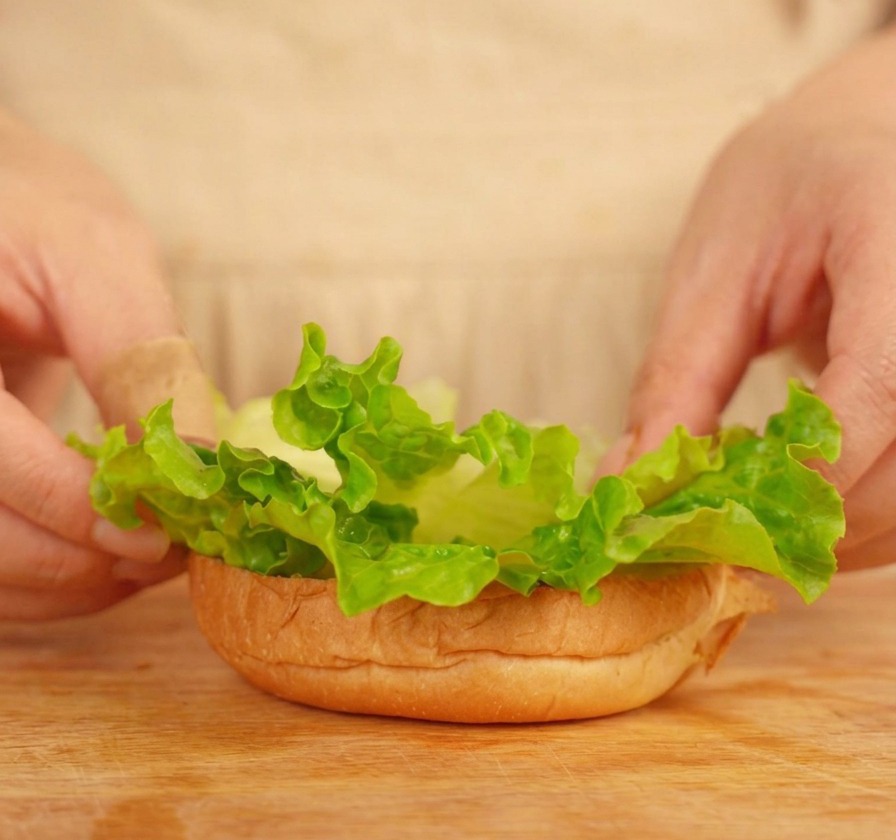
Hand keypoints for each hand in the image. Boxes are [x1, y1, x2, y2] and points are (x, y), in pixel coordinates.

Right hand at [0, 108, 214, 619]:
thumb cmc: (30, 209)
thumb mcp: (97, 257)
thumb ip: (140, 361)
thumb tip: (192, 467)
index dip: (74, 505)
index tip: (163, 532)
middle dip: (77, 559)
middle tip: (168, 556)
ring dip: (63, 585)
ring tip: (149, 562)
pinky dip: (42, 579)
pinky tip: (105, 559)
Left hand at [601, 25, 895, 570]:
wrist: (856, 145)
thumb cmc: (782, 190)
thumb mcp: (712, 272)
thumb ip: (678, 382)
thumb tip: (632, 486)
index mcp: (895, 236)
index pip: (886, 383)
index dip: (814, 472)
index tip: (732, 515)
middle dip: (819, 522)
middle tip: (727, 542)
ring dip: (848, 536)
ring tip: (762, 530)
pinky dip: (871, 516)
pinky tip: (810, 507)